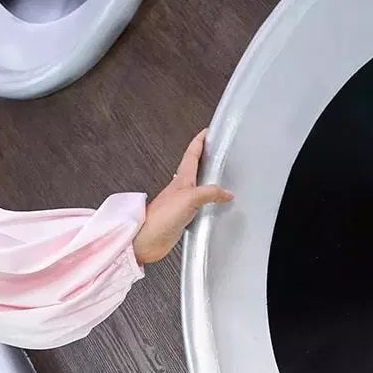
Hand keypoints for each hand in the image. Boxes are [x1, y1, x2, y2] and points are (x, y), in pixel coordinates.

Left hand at [133, 128, 234, 265]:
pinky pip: (198, 206)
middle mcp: (181, 189)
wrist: (145, 241)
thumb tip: (226, 193)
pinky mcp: (181, 218)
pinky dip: (207, 202)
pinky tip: (214, 206)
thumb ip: (210, 193)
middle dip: (205, 158)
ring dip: (207, 180)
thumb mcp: (189, 198)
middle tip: (217, 152)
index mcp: (181, 179)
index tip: (208, 131)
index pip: (191, 154)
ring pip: (197, 186)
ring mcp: (180, 203)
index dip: (199, 141)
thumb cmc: (160, 218)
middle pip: (195, 168)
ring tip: (220, 176)